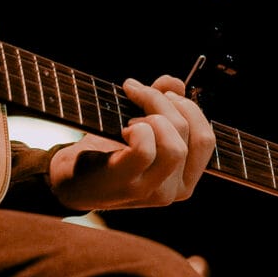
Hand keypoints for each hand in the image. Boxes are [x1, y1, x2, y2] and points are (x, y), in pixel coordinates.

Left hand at [48, 75, 215, 211]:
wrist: (70, 181)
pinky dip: (136, 130)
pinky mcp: (129, 186)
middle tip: (138, 94)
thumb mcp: (142, 126)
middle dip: (167, 104)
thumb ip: (164, 104)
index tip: (163, 93)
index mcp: (186, 178)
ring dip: (153, 117)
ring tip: (131, 119)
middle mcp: (176, 190)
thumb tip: (175, 84)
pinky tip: (123, 130)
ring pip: (174, 144)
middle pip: (193, 136)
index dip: (189, 108)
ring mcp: (154, 192)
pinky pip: (146, 150)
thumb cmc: (108, 153)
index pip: (207, 139)